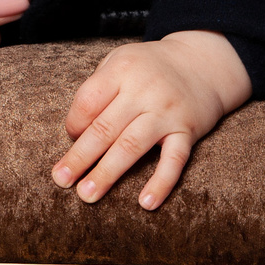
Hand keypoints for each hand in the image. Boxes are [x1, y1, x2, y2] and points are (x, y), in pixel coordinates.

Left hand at [54, 31, 250, 209]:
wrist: (202, 64)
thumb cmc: (150, 68)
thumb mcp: (121, 60)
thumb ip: (98, 88)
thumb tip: (76, 133)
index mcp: (122, 70)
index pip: (88, 102)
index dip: (74, 124)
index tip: (72, 138)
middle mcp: (144, 90)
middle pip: (104, 128)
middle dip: (79, 157)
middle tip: (61, 180)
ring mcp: (166, 111)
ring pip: (131, 146)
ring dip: (107, 173)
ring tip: (87, 194)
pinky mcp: (187, 130)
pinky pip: (174, 161)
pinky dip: (161, 183)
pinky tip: (146, 203)